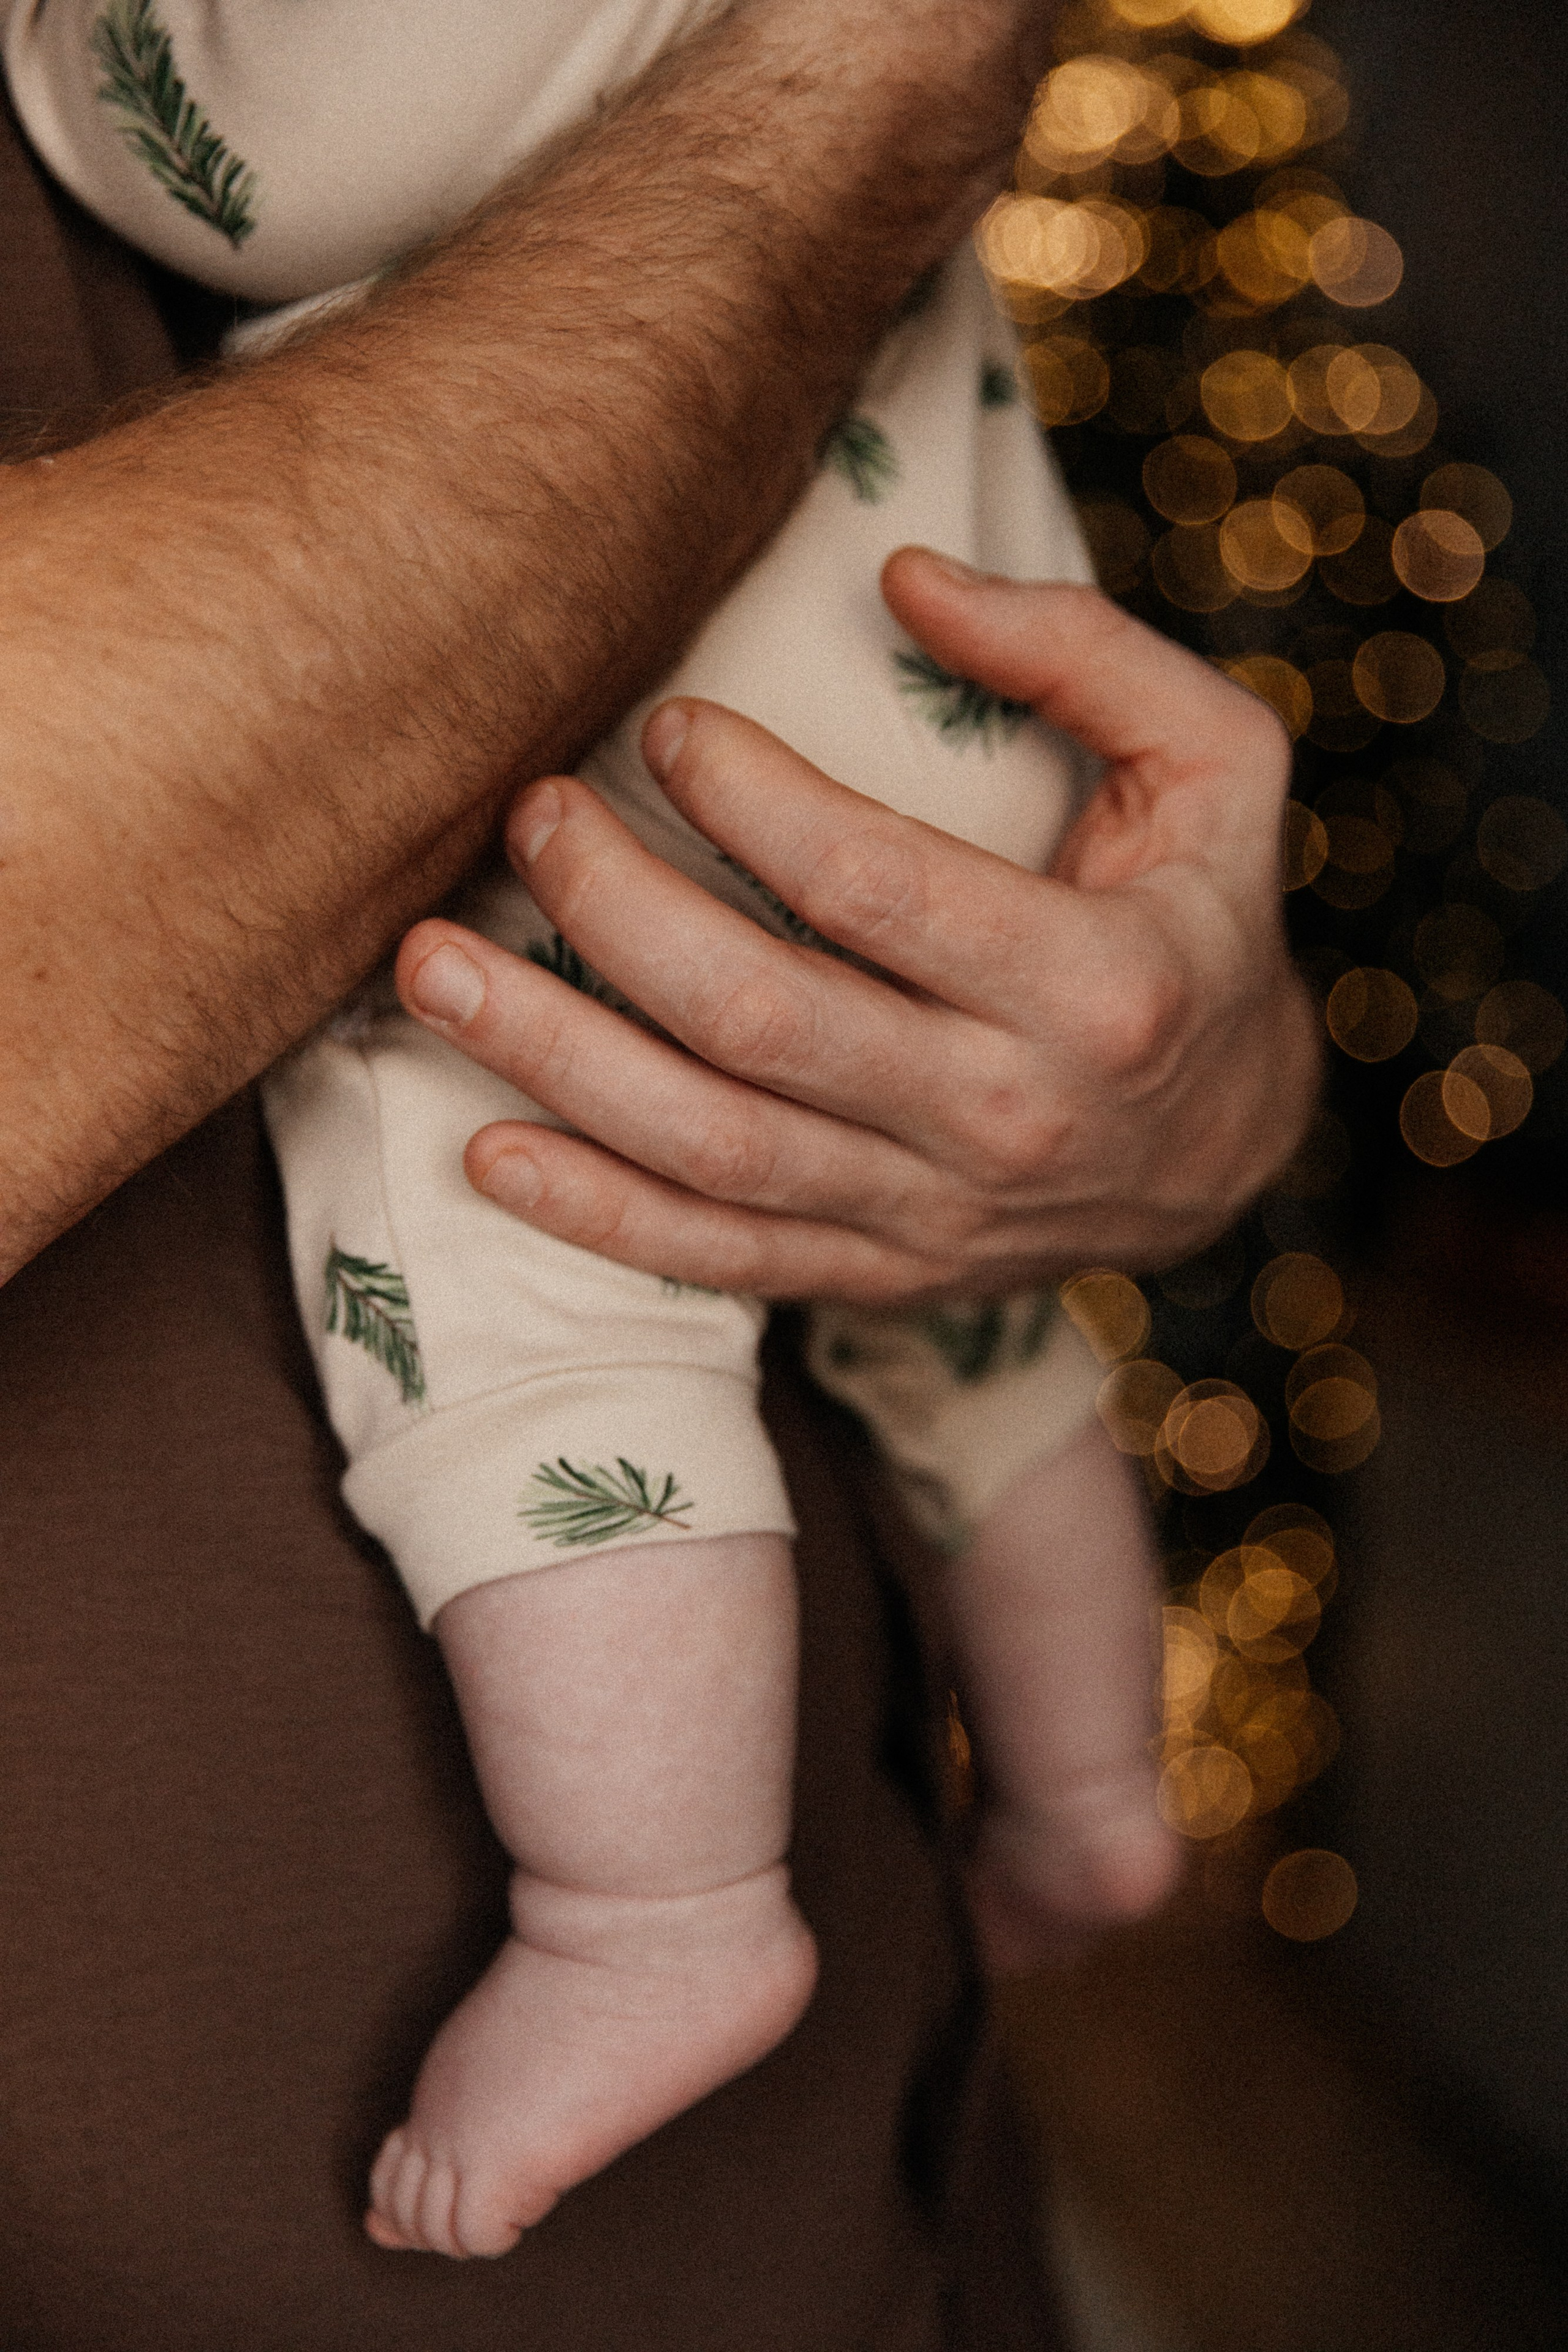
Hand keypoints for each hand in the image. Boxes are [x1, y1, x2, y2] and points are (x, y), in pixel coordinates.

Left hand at [395, 550, 1318, 1300]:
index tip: (664, 729)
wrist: (1226, 1148)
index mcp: (1094, 983)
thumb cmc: (1201, 926)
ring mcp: (932, 1215)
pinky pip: (717, 1259)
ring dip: (555, 1061)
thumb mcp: (1218, 767)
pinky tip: (486, 1151)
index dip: (744, 797)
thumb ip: (1083, 654)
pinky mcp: (880, 1273)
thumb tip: (900, 577)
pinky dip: (596, 1216)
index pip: (872, 884)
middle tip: (526, 817)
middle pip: (759, 1017)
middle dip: (613, 910)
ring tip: (431, 973)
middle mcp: (1005, 1116)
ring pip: (710, 1147)